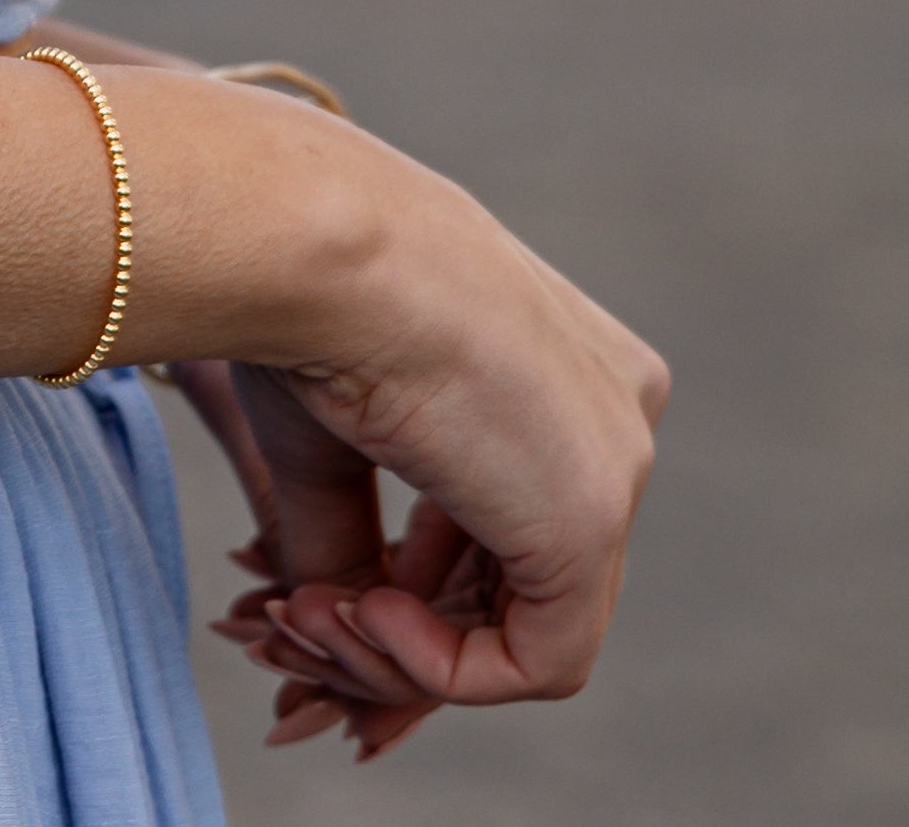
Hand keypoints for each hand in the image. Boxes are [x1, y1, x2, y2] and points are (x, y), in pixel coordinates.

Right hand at [174, 141, 665, 763]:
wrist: (315, 243)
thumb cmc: (309, 302)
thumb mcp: (337, 438)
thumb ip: (357, 541)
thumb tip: (333, 628)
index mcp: (567, 366)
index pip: (510, 521)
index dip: (413, 586)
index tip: (315, 604)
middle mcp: (615, 412)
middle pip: (524, 583)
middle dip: (404, 635)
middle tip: (294, 633)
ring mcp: (614, 466)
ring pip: (530, 634)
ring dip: (402, 653)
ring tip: (303, 615)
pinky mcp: (588, 522)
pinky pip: (535, 660)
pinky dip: (438, 666)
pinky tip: (360, 611)